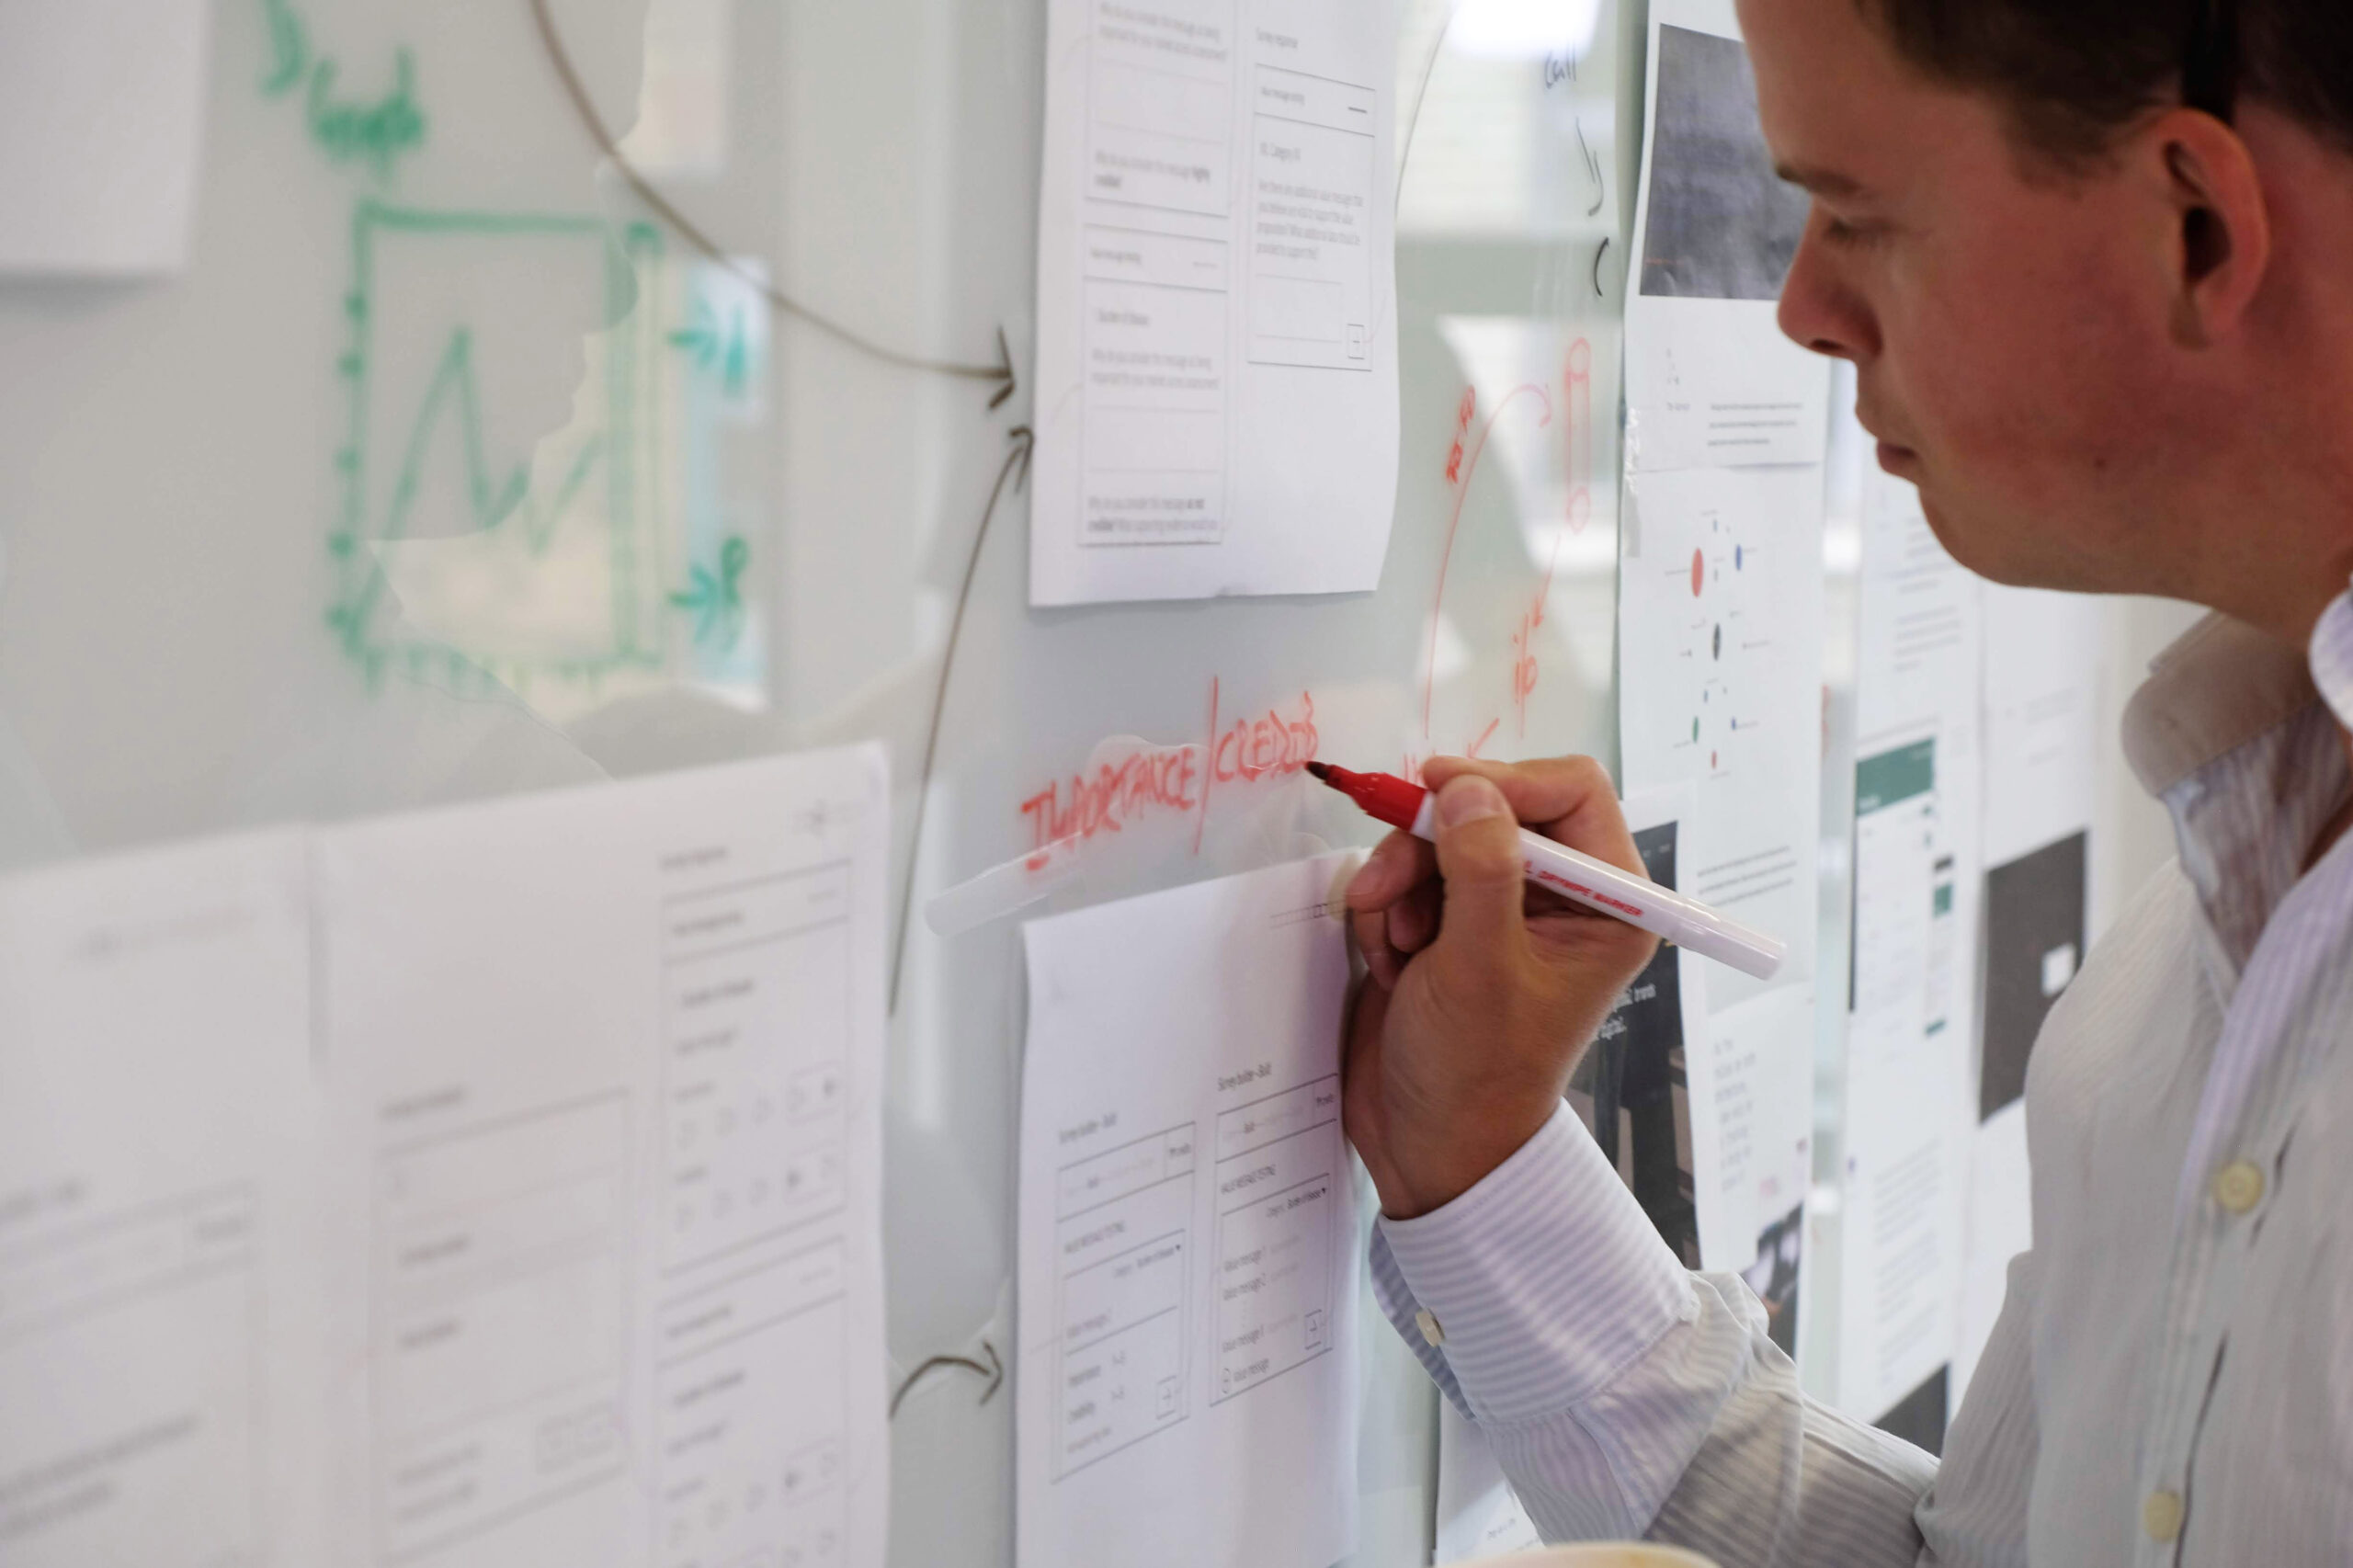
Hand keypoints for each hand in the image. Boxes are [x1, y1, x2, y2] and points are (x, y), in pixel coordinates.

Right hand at [1341, 757, 1657, 1219]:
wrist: (1427, 1146)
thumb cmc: (1475, 1075)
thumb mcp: (1480, 967)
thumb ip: (1479, 869)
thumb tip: (1467, 788)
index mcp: (1606, 905)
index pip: (1570, 791)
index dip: (1503, 782)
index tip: (1438, 792)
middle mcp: (1560, 898)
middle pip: (1492, 806)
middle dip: (1431, 842)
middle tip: (1388, 884)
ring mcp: (1500, 909)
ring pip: (1439, 837)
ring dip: (1401, 881)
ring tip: (1393, 944)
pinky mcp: (1449, 924)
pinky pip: (1408, 875)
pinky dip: (1386, 909)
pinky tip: (1389, 962)